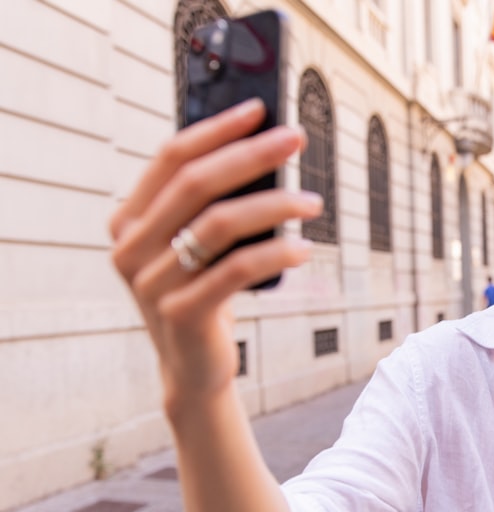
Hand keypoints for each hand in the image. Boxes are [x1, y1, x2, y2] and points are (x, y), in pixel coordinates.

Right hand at [109, 98, 322, 410]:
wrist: (194, 369)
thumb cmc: (204, 295)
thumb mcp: (199, 248)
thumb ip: (211, 207)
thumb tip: (265, 150)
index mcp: (129, 220)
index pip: (171, 157)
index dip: (216, 129)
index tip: (260, 110)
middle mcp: (130, 247)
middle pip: (196, 183)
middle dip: (252, 155)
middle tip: (297, 140)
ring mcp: (151, 282)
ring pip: (219, 224)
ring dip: (275, 205)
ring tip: (314, 203)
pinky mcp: (181, 313)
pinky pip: (236, 270)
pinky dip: (276, 252)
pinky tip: (305, 247)